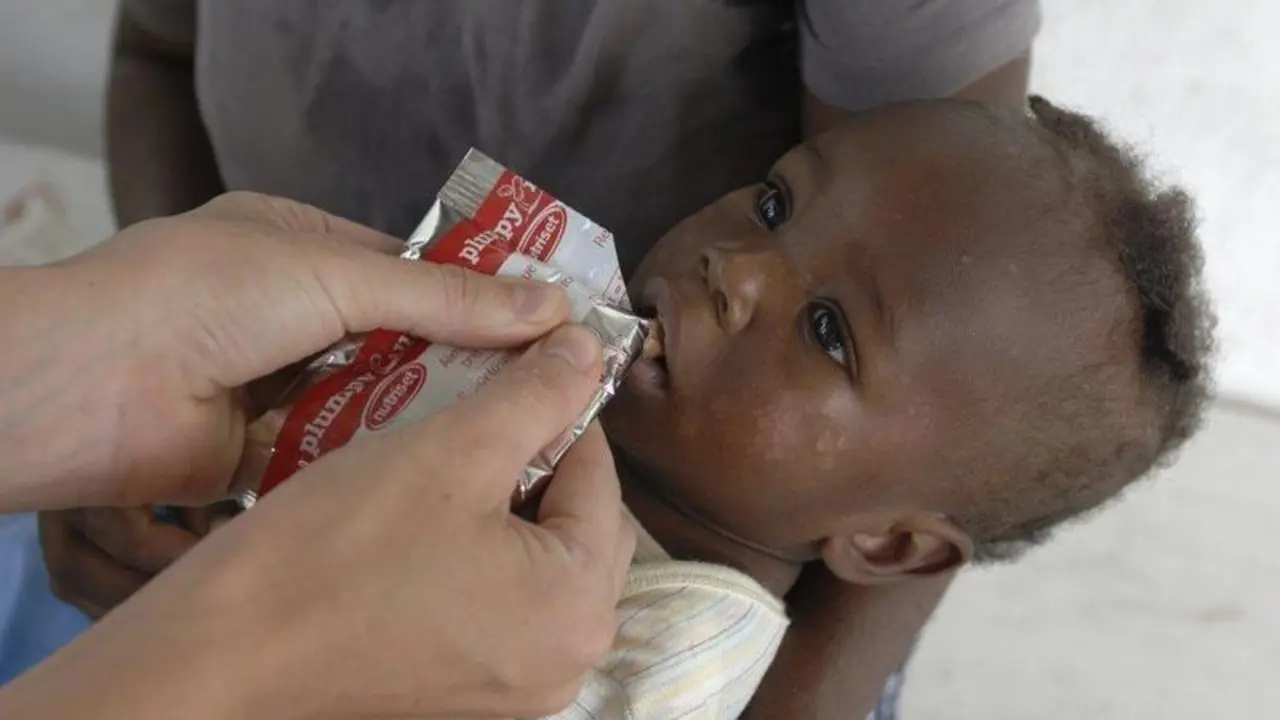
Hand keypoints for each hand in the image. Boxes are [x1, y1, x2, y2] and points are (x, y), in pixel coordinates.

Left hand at [0, 192, 568, 510]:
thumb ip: (444, 297)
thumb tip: (551, 305)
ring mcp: (273, 384)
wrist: (86, 388)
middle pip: (396, 336)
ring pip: (373, 399)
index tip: (545, 317)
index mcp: (295, 245)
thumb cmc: (201, 295)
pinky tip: (446, 467)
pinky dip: (380, 457)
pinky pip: (339, 452)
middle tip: (547, 381)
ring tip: (513, 425)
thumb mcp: (336, 275)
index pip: (406, 267)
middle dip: (462, 356)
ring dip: (426, 410)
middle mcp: (286, 312)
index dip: (475, 290)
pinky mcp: (261, 453)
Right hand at [2, 325, 635, 719]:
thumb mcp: (450, 450)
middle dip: (535, 459)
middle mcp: (565, 661)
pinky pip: (497, 602)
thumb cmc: (335, 554)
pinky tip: (422, 516)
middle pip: (576, 524)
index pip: (600, 475)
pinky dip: (476, 554)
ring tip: (444, 457)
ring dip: (503, 504)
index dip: (559, 407)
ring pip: (535, 563)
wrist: (220, 659)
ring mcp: (516, 688)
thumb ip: (536, 394)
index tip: (519, 366)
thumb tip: (588, 349)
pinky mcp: (467, 696)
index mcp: (580, 607)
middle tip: (477, 412)